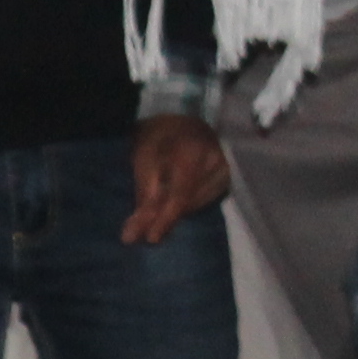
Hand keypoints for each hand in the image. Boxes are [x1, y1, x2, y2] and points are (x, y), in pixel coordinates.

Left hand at [126, 113, 229, 244]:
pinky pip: (205, 201)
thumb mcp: (144, 162)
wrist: (181, 119)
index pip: (180, 193)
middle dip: (166, 218)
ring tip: (158, 213)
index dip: (165, 218)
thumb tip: (130, 237)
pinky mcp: (227, 178)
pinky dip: (187, 206)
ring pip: (197, 204)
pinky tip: (174, 203)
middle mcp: (216, 160)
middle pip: (189, 202)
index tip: (150, 239)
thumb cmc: (157, 137)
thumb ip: (143, 199)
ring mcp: (225, 169)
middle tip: (145, 232)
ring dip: (176, 212)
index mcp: (193, 150)